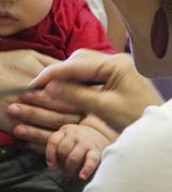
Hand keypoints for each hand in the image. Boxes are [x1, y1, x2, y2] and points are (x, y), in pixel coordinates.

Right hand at [28, 49, 161, 131]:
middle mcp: (117, 61)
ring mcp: (118, 68)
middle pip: (79, 60)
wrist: (160, 131)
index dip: (52, 74)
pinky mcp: (118, 77)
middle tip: (41, 86)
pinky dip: (78, 81)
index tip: (33, 84)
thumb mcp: (104, 108)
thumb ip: (76, 94)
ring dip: (67, 76)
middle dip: (59, 72)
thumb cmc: (136, 118)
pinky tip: (69, 91)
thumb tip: (48, 87)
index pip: (75, 64)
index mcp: (116, 64)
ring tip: (52, 89)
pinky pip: (92, 74)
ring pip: (84, 66)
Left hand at [44, 120, 111, 179]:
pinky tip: (82, 176)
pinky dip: (86, 169)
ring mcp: (86, 141)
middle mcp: (75, 134)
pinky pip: (91, 160)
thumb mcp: (66, 142)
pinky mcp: (97, 150)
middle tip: (63, 170)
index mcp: (65, 131)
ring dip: (69, 167)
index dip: (50, 155)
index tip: (51, 166)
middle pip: (63, 150)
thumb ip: (57, 153)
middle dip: (61, 162)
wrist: (100, 136)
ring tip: (69, 174)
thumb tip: (52, 168)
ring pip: (73, 156)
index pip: (53, 141)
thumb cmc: (78, 143)